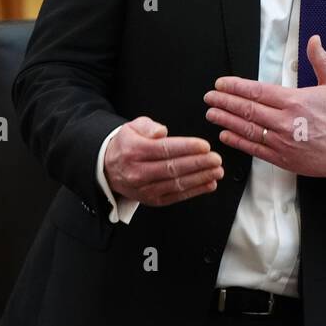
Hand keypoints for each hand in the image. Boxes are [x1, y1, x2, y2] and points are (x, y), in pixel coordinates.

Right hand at [104, 116, 222, 206]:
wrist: (108, 169)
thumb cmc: (127, 145)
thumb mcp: (132, 127)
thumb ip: (148, 126)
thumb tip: (161, 131)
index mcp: (133, 151)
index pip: (164, 149)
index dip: (187, 148)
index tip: (205, 146)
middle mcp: (138, 172)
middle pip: (172, 168)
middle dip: (198, 164)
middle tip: (216, 159)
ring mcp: (144, 189)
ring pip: (176, 184)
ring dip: (200, 178)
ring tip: (217, 171)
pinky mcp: (152, 200)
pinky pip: (176, 196)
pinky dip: (195, 191)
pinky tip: (209, 184)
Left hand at [205, 36, 325, 180]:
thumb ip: (320, 61)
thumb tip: (315, 41)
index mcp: (295, 101)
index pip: (256, 91)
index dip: (235, 87)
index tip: (221, 84)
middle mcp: (285, 121)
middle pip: (247, 109)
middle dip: (224, 102)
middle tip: (210, 98)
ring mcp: (282, 142)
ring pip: (247, 129)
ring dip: (226, 121)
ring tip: (212, 114)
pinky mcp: (284, 159)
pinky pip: (255, 149)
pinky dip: (238, 141)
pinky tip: (227, 135)